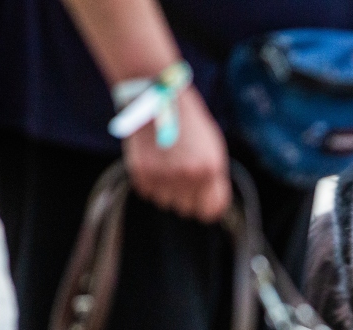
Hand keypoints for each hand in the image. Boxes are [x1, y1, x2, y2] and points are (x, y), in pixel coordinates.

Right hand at [122, 87, 230, 222]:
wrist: (158, 95)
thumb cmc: (188, 124)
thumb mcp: (211, 149)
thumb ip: (211, 179)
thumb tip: (208, 208)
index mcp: (210, 168)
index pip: (210, 211)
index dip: (206, 205)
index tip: (201, 199)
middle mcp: (188, 176)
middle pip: (186, 209)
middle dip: (185, 196)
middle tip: (180, 173)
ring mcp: (164, 175)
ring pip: (165, 202)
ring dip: (166, 188)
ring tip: (166, 161)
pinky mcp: (141, 173)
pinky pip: (148, 192)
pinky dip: (150, 179)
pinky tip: (153, 158)